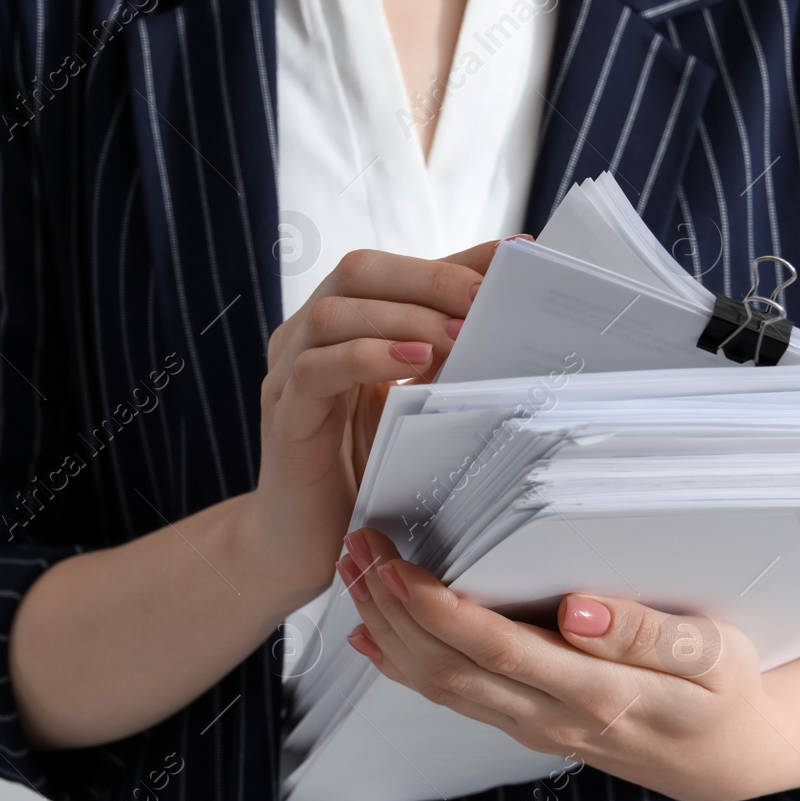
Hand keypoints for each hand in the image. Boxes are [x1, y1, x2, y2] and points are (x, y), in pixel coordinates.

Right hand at [248, 241, 505, 605]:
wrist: (304, 544)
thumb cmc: (364, 472)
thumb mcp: (414, 406)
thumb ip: (445, 363)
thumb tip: (508, 324)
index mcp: (342, 324)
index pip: (397, 270)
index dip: (454, 259)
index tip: (514, 256)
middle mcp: (306, 336)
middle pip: (359, 271)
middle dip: (429, 278)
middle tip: (483, 298)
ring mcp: (289, 373)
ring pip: (336, 313)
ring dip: (404, 317)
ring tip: (457, 335)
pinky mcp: (285, 416)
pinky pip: (316, 369)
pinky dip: (367, 357)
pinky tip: (414, 364)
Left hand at [334, 528, 799, 800]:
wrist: (724, 758)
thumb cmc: (723, 694)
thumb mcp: (713, 657)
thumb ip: (647, 633)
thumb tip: (578, 611)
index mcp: (599, 694)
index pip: (500, 651)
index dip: (440, 612)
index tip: (397, 568)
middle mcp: (551, 719)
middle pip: (450, 671)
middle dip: (393, 610)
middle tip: (359, 549)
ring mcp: (531, 727)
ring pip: (440, 686)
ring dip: (388, 631)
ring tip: (355, 572)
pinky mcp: (523, 724)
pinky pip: (451, 698)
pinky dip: (403, 666)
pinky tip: (370, 636)